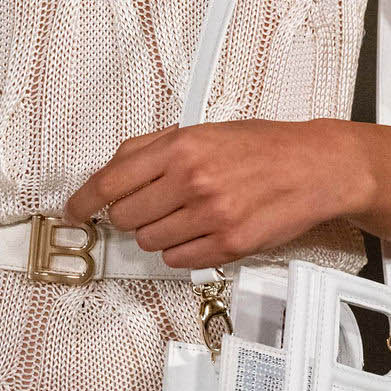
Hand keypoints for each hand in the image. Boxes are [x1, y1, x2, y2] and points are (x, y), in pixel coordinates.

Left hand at [62, 117, 370, 269]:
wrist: (315, 167)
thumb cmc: (262, 147)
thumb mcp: (203, 130)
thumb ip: (152, 148)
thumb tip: (110, 170)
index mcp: (181, 148)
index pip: (111, 182)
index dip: (85, 201)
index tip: (75, 211)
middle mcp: (192, 181)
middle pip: (125, 217)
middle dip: (131, 214)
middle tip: (154, 205)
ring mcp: (210, 216)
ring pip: (149, 241)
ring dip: (159, 232)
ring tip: (187, 214)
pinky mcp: (229, 245)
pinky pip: (178, 260)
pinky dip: (182, 250)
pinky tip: (202, 231)